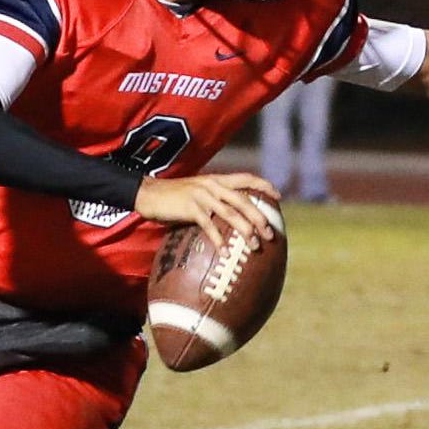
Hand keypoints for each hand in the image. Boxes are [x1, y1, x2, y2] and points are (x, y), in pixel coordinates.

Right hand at [135, 173, 278, 248]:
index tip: (279, 196)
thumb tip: (233, 215)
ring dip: (244, 230)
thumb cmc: (175, 197)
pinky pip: (209, 224)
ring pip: (230, 213)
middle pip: (243, 200)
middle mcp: (213, 185)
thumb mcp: (199, 192)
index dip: (264, 186)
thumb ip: (216, 199)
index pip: (246, 178)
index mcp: (217, 179)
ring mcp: (202, 195)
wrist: (149, 193)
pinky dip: (218, 238)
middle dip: (259, 217)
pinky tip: (224, 250)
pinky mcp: (190, 207)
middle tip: (270, 234)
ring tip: (254, 245)